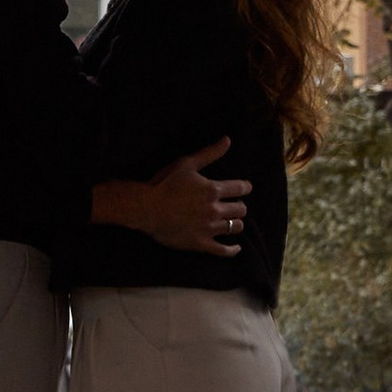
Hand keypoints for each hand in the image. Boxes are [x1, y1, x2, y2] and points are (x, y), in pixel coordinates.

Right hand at [94, 137, 253, 255]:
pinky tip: (236, 248)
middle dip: (240, 206)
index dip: (245, 187)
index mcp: (213, 190)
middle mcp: (215, 210)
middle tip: (235, 205)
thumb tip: (228, 140)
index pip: (240, 188)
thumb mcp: (187, 163)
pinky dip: (232, 250)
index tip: (246, 187)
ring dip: (236, 223)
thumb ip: (209, 153)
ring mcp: (209, 228)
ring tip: (232, 221)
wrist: (146, 208)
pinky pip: (223, 250)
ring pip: (235, 227)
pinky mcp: (200, 244)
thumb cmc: (164, 183)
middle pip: (241, 209)